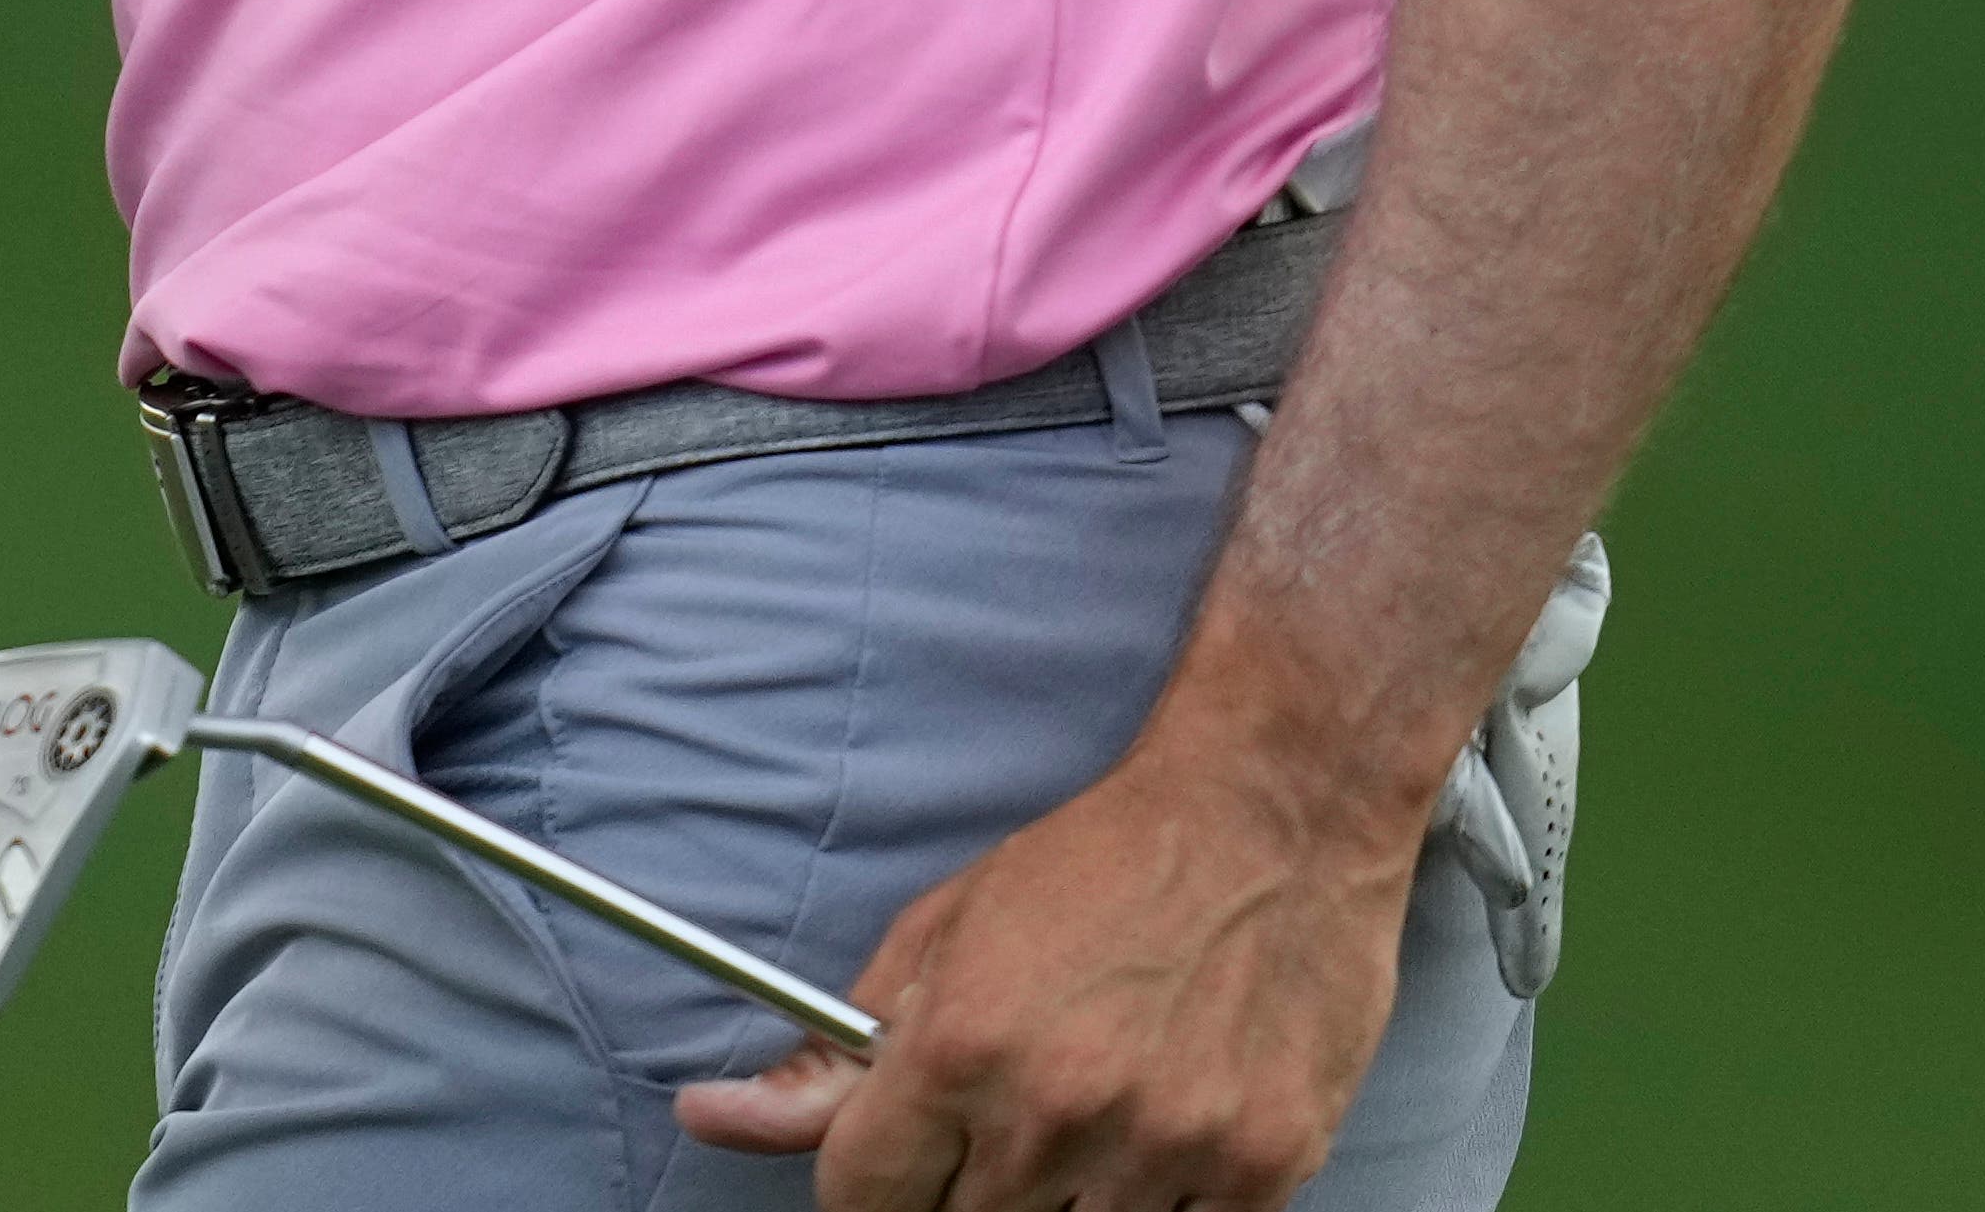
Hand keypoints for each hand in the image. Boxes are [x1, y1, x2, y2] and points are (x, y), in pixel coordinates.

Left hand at [666, 733, 1420, 1210]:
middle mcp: (1056, 1109)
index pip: (860, 1197)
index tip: (897, 1161)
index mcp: (960, 1046)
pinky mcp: (1262, 1169)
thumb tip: (711, 1117)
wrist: (1273, 811)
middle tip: (1008, 1120)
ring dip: (1069, 1195)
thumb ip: (832, 1052)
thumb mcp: (944, 932)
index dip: (869, 1182)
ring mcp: (1165, 1149)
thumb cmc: (1101, 862)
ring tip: (1093, 1113)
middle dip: (967, 1185)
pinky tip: (1164, 1128)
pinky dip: (1159, 1200)